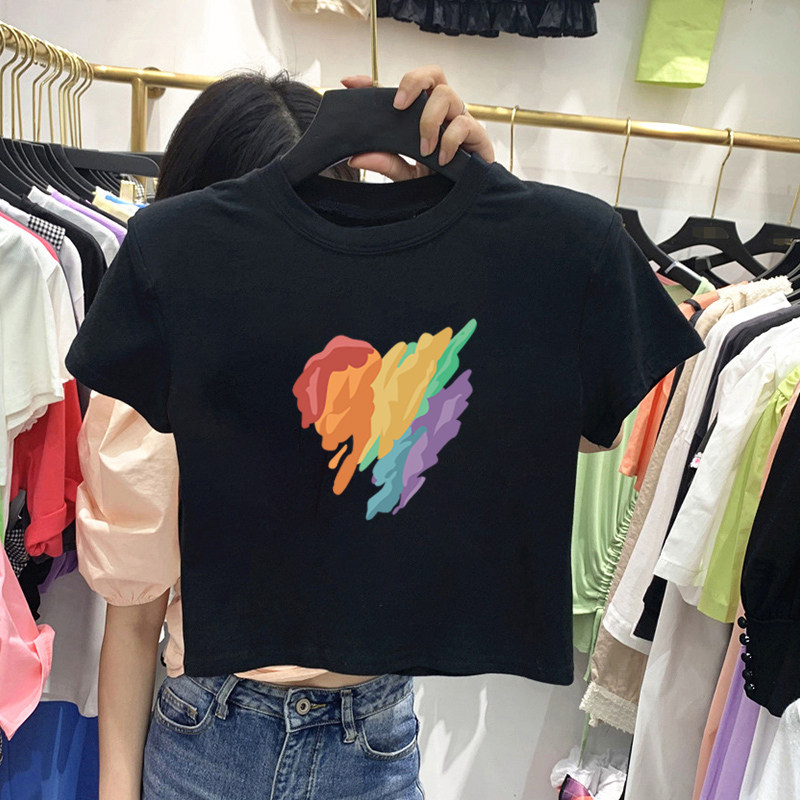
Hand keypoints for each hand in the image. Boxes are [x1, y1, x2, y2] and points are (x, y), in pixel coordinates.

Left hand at [339, 65, 494, 180]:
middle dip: (414, 81)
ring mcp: (460, 121)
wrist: (463, 202)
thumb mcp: (405, 175)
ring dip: (430, 120)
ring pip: (447, 95)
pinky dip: (449, 140)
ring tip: (424, 148)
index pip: (400, 90)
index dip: (374, 81)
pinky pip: (464, 124)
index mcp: (422, 115)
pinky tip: (441, 158)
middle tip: (398, 105)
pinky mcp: (477, 137)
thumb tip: (356, 157)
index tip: (350, 83)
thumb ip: (385, 164)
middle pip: (432, 74)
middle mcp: (442, 112)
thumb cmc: (438, 184)